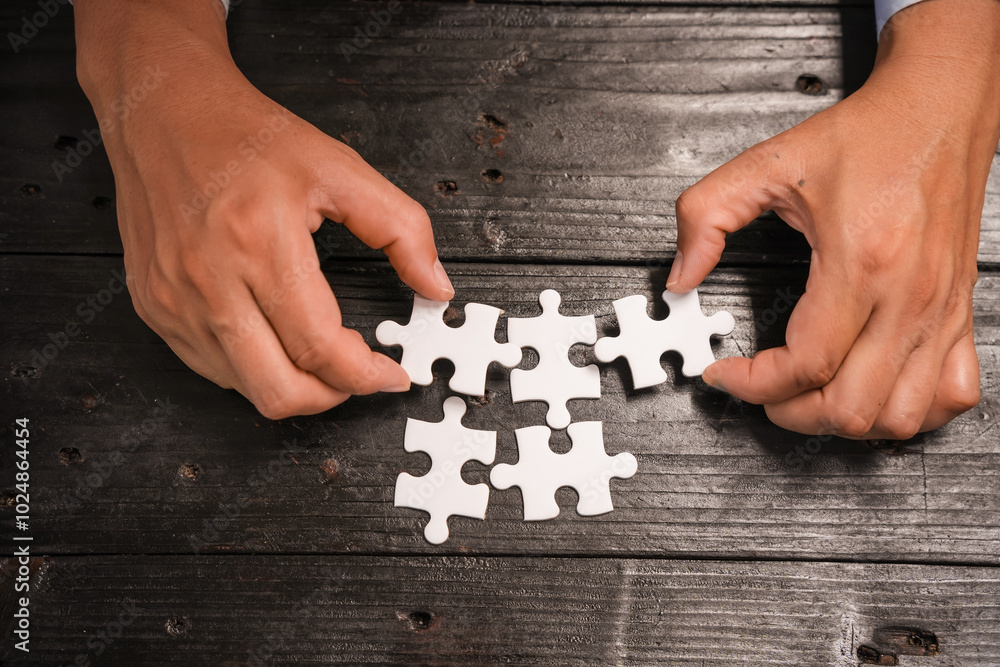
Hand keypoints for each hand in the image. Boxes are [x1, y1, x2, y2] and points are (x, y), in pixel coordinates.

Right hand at [75, 0, 453, 418]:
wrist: (163, 110)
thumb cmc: (247, 137)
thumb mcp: (339, 168)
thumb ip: (400, 230)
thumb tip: (435, 286)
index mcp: (259, 243)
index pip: (320, 347)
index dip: (366, 376)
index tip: (390, 374)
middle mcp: (209, 280)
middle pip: (279, 390)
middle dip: (332, 398)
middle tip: (357, 376)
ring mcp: (174, 300)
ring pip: (244, 388)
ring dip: (293, 384)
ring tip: (319, 354)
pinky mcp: (153, 307)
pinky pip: (211, 368)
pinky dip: (253, 368)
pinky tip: (274, 338)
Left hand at [667, 0, 999, 438]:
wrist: (937, 111)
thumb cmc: (867, 137)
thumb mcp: (767, 166)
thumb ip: (706, 217)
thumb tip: (680, 276)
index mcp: (861, 262)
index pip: (805, 364)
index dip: (752, 384)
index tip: (724, 374)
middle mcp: (909, 296)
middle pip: (850, 406)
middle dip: (789, 413)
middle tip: (759, 390)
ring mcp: (939, 311)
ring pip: (899, 416)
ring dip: (843, 421)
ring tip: (805, 397)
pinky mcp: (958, 313)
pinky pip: (950, 394)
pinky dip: (907, 411)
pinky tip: (870, 390)